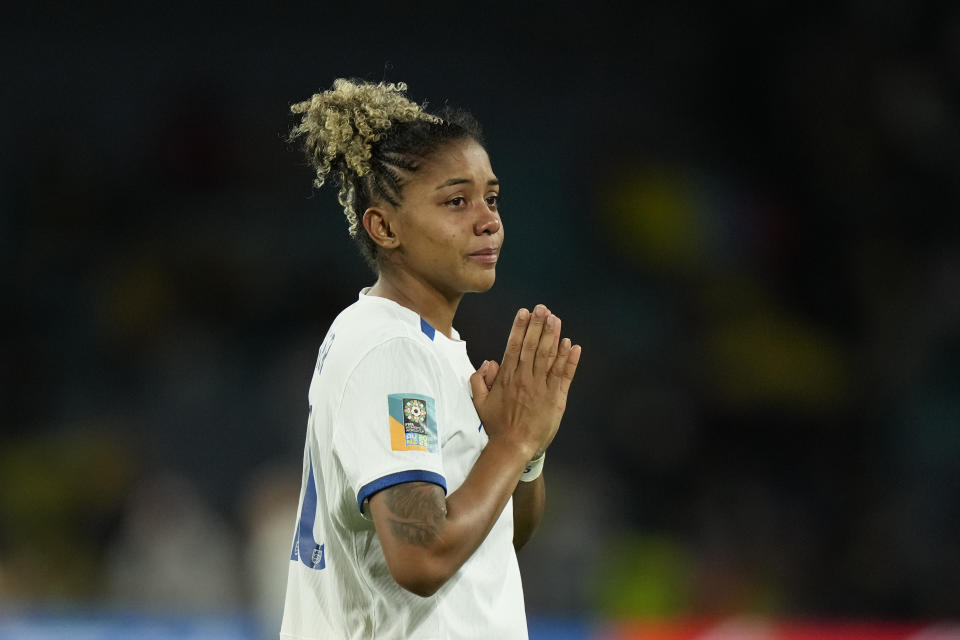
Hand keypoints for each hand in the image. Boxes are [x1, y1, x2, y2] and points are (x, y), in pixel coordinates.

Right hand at [469, 305, 580, 458]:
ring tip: (556, 319)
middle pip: (533, 346)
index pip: (514, 346)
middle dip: (538, 325)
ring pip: (548, 356)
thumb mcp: (480, 402)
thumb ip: (480, 380)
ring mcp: (541, 387)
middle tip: (543, 308)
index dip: (520, 327)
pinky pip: (564, 375)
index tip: (524, 312)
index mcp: (507, 377)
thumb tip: (487, 362)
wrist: (513, 446)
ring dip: (553, 336)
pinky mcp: (556, 397)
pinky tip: (572, 345)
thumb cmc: (496, 426)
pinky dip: (569, 359)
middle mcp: (525, 378)